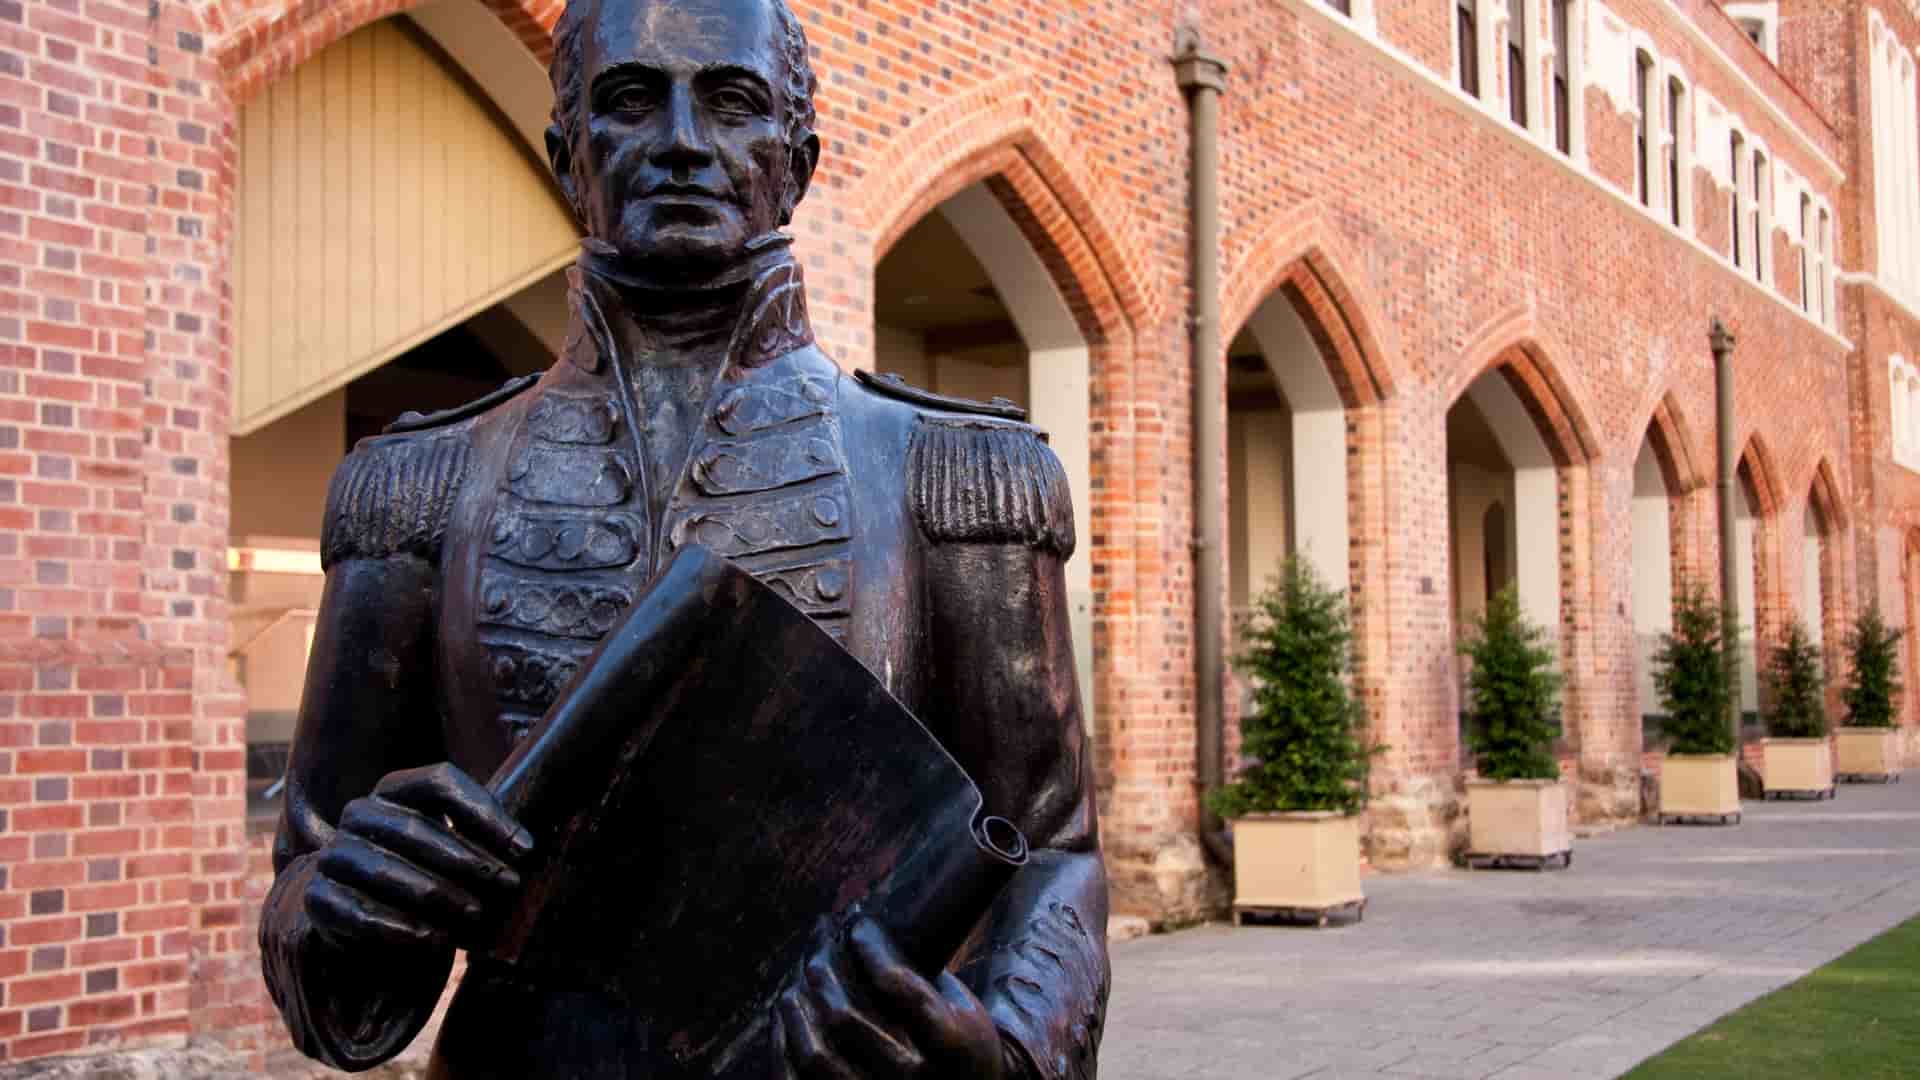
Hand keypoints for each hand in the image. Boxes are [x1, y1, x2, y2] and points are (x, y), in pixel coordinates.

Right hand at [304, 763, 532, 953]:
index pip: (439, 782)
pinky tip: (433, 938)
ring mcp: (334, 855)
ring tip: (476, 914)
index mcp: (394, 790)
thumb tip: (526, 848)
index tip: (525, 850)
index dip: (485, 813)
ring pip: (385, 869)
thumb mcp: (457, 852)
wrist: (370, 922)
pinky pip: (357, 911)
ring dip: (436, 893)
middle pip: (416, 828)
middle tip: (507, 885)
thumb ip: (485, 840)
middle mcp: (359, 814)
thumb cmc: (427, 879)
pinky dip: (398, 926)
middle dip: (469, 859)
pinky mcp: (319, 899)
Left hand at [776, 916, 1008, 1078]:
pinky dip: (785, 1043)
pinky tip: (788, 1014)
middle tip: (819, 945)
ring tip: (798, 977)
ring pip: (815, 1054)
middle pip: (845, 1019)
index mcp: (950, 1046)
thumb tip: (863, 928)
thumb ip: (920, 973)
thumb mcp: (961, 1005)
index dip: (872, 948)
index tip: (860, 926)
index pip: (897, 987)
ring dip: (797, 1007)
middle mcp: (914, 1079)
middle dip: (824, 970)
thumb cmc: (961, 1042)